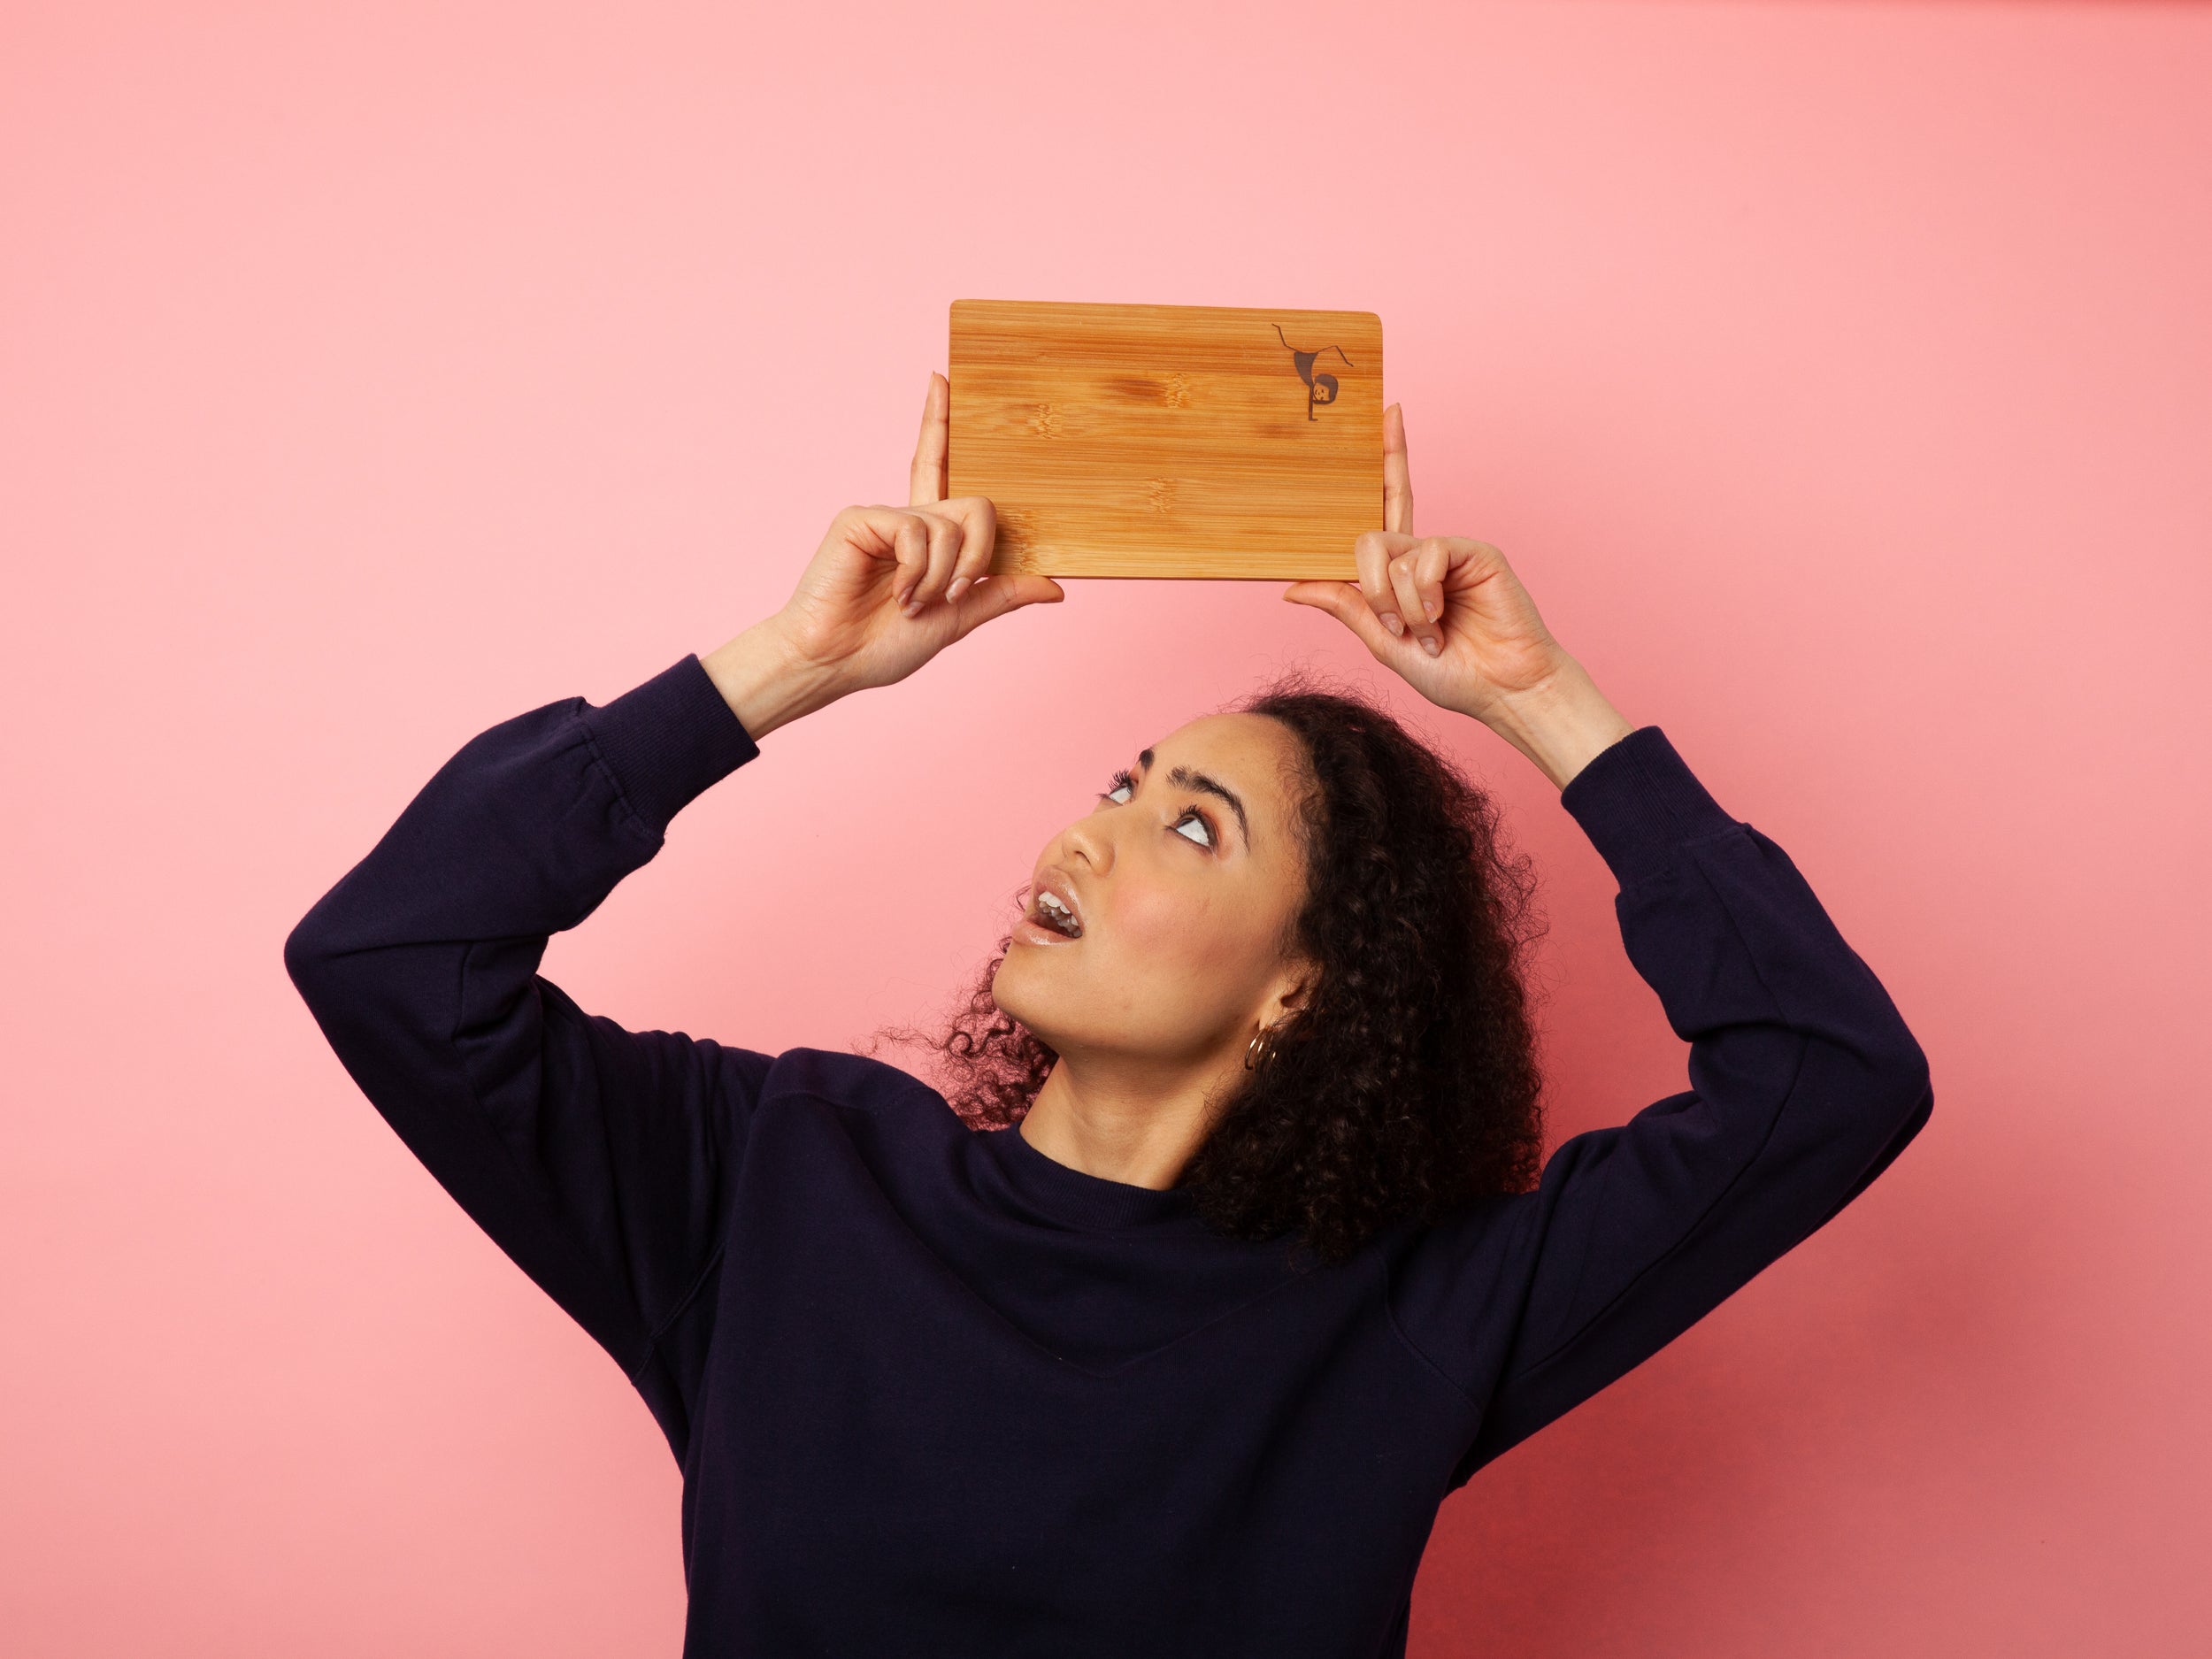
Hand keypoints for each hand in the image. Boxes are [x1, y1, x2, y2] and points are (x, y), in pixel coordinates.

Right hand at [705, 374, 1063, 736]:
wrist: (835, 662)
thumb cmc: (884, 644)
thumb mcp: (958, 619)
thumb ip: (1002, 594)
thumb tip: (1058, 587)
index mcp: (929, 538)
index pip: (940, 469)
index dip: (940, 423)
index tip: (940, 377)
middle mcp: (909, 518)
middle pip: (976, 505)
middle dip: (978, 556)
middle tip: (953, 594)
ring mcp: (885, 515)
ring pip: (953, 526)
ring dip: (942, 576)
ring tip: (909, 603)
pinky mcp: (862, 518)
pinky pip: (919, 530)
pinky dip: (917, 571)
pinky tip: (896, 592)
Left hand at [1282, 404, 1632, 786]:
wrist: (1501, 691)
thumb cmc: (1451, 672)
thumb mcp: (1382, 642)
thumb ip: (1345, 606)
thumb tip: (1291, 587)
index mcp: (1398, 571)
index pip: (1380, 507)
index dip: (1385, 458)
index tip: (1389, 408)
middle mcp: (1421, 551)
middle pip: (1387, 502)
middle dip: (1378, 519)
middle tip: (1394, 614)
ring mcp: (1447, 548)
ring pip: (1388, 552)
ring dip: (1394, 605)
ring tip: (1423, 634)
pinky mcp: (1473, 549)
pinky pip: (1423, 555)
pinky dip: (1420, 595)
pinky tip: (1438, 619)